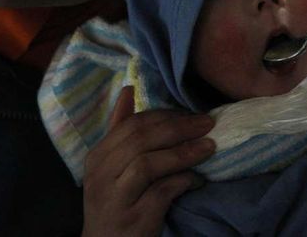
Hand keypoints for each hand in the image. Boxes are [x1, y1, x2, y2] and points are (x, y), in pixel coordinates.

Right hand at [81, 87, 215, 236]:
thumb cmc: (115, 200)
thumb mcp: (111, 166)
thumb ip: (121, 129)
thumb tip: (128, 88)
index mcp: (98, 156)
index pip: (132, 125)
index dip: (166, 116)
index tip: (192, 115)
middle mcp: (100, 175)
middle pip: (141, 140)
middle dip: (180, 128)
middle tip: (207, 124)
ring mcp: (114, 198)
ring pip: (149, 164)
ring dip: (184, 153)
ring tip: (209, 148)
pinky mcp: (132, 219)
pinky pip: (161, 192)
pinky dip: (183, 181)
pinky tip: (198, 180)